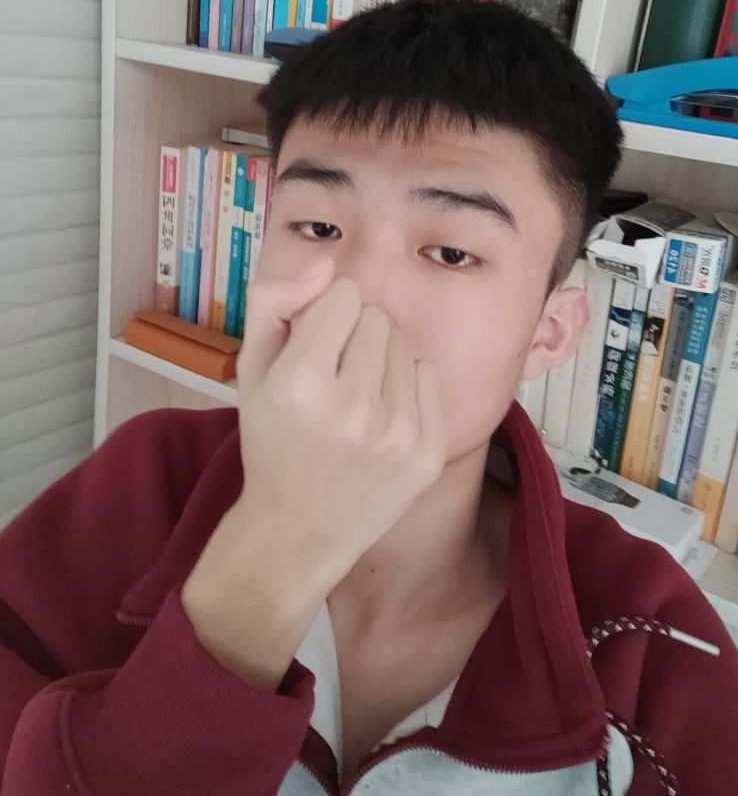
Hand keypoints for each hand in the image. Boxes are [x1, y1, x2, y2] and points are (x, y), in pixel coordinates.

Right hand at [181, 259, 446, 688]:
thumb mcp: (251, 370)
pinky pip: (429, 375)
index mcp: (300, 383)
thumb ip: (273, 303)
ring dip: (381, 361)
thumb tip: (327, 263)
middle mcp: (352, 409)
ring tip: (356, 400)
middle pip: (378, 317)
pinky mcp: (429, 453)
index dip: (325, 315)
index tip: (312, 347)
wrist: (298, 532)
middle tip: (332, 379)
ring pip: (404, 344)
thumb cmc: (272, 441)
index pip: (343, 294)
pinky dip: (406, 389)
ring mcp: (397, 434)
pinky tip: (381, 420)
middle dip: (354, 336)